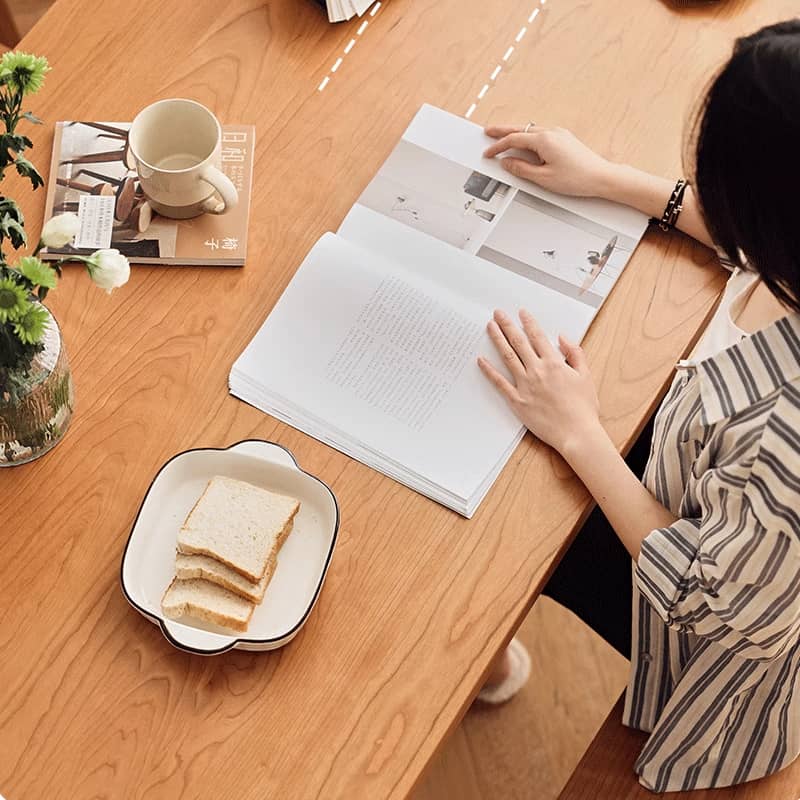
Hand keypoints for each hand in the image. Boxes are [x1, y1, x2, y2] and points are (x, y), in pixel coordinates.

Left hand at [478, 309, 600, 452]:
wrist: (576, 433)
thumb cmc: (583, 407)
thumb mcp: (586, 376)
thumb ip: (575, 353)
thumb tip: (562, 338)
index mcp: (554, 363)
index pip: (538, 336)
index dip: (528, 322)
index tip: (521, 312)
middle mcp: (537, 370)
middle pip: (519, 342)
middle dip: (507, 325)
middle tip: (498, 313)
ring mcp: (525, 385)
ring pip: (507, 357)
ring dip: (497, 340)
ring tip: (489, 327)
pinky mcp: (517, 401)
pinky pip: (499, 383)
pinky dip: (489, 371)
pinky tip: (481, 360)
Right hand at [483, 124, 617, 197]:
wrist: (601, 177)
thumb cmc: (577, 178)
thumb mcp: (543, 178)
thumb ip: (522, 169)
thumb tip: (508, 163)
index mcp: (544, 140)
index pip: (513, 140)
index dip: (497, 147)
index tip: (488, 153)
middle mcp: (551, 132)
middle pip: (520, 129)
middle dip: (503, 131)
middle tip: (489, 132)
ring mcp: (559, 134)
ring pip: (531, 130)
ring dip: (516, 133)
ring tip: (504, 138)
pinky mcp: (564, 139)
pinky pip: (541, 134)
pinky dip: (529, 137)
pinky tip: (525, 144)